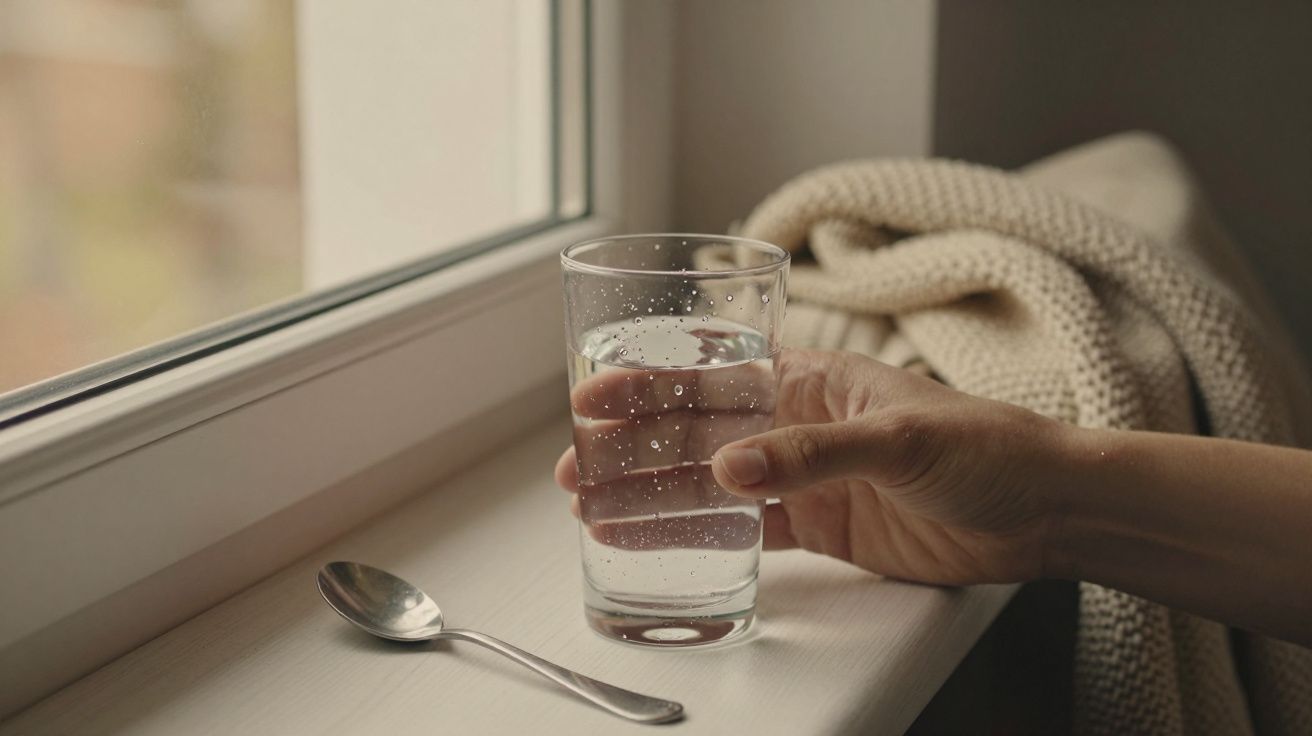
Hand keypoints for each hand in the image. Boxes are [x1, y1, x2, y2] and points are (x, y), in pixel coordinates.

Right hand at [556, 349, 1069, 584]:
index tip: (595, 395)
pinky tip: (657, 539)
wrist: (1045, 509)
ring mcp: (805, 477)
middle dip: (633, 447)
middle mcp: (797, 423)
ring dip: (653, 494)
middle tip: (576, 466)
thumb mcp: (900, 437)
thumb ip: (814, 453)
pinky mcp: (821, 526)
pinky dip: (699, 536)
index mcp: (812, 377)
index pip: (715, 376)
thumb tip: (731, 470)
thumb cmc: (989, 444)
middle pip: (697, 433)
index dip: (650, 383)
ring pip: (710, 484)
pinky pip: (746, 530)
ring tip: (595, 507)